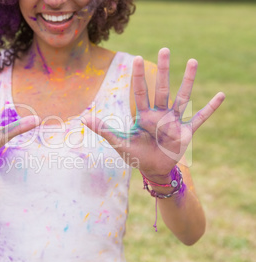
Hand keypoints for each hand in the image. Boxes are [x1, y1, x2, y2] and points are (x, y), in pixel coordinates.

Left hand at [82, 48, 224, 180]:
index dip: (139, 76)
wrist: (152, 169)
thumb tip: (84, 119)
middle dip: (164, 69)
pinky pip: (200, 118)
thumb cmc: (135, 155)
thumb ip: (104, 131)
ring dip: (188, 80)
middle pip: (162, 88)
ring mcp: (174, 121)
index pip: (140, 91)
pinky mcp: (186, 132)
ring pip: (182, 97)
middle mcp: (159, 114)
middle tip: (165, 48)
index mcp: (143, 115)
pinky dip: (210, 108)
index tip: (137, 57)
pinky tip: (220, 95)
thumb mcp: (119, 143)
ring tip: (193, 61)